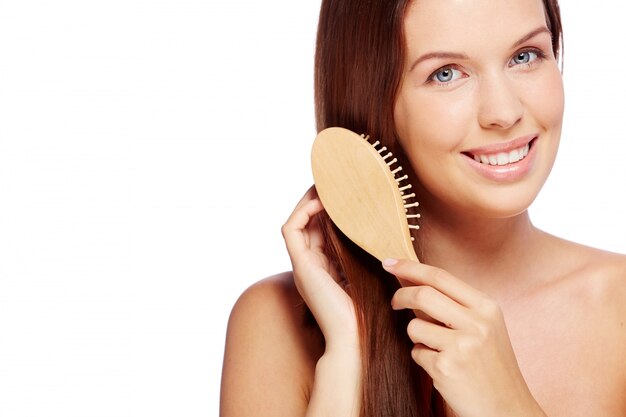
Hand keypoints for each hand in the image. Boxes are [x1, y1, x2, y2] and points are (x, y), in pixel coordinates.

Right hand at [281, 186, 359, 352]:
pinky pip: (290, 229)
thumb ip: (370, 254)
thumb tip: (388, 231)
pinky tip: (322, 202)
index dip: (329, 208)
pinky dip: (303, 212)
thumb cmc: (367, 312)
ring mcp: (302, 264)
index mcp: (325, 266)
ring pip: (296, 221)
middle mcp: (310, 263)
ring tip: (327, 185)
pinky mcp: (300, 265)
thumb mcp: (371, 274)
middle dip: (318, 199)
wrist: (354, 340)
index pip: (320, 228)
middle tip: (334, 181)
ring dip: (309, 200)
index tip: (344, 192)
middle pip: (307, 221)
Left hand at [382, 258, 544, 416]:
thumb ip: (451, 303)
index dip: (409, 267)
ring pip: (414, 326)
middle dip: (401, 296)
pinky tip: (443, 369)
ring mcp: (462, 345)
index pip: (440, 276)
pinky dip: (423, 359)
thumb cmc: (490, 366)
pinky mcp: (446, 367)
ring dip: (417, 337)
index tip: (389, 263)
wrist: (507, 408)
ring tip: (438, 351)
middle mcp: (477, 323)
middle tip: (394, 302)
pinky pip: (416, 352)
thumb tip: (410, 278)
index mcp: (487, 307)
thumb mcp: (482, 327)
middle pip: (422, 294)